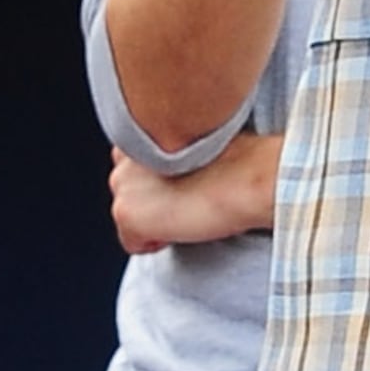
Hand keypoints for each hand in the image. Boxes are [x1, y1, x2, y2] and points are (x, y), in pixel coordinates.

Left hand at [112, 131, 286, 252]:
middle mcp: (123, 153)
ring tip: (188, 208)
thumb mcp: (197, 142)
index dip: (162, 181)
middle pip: (129, 192)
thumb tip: (168, 176)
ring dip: (155, 219)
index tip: (184, 182)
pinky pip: (134, 243)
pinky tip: (182, 224)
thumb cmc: (238, 161)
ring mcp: (122, 183)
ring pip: (131, 216)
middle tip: (188, 197)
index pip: (135, 166)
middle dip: (153, 201)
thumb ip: (171, 151)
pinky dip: (156, 243)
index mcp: (141, 127)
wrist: (247, 178)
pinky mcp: (126, 212)